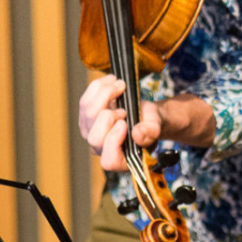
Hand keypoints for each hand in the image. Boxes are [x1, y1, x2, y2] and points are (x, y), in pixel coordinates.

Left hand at [78, 77, 217, 171]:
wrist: (144, 114)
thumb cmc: (150, 124)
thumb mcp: (156, 127)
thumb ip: (151, 132)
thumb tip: (137, 133)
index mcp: (120, 159)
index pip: (109, 160)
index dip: (114, 141)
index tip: (124, 123)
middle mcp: (100, 148)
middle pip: (94, 137)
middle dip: (108, 117)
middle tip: (124, 108)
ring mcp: (90, 132)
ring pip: (87, 114)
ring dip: (104, 95)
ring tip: (121, 86)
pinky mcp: (85, 116)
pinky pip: (85, 100)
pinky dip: (98, 87)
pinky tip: (111, 81)